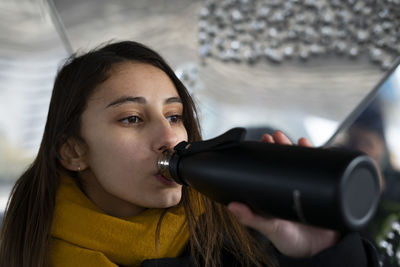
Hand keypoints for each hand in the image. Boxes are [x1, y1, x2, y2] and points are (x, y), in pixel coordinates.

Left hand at [227, 131, 339, 257]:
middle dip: (278, 146)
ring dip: (295, 147)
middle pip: (283, 162)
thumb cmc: (293, 243)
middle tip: (273, 136)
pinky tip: (309, 145)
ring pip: (300, 163)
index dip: (263, 155)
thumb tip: (231, 206)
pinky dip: (316, 155)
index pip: (267, 170)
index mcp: (274, 195)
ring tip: (289, 138)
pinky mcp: (321, 190)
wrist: (323, 253)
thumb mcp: (270, 229)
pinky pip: (319, 170)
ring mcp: (305, 189)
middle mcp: (288, 189)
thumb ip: (252, 219)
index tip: (259, 143)